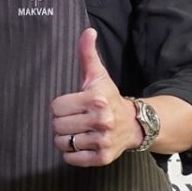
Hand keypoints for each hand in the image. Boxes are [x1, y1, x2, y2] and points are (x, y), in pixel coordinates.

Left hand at [50, 28, 135, 166]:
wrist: (135, 124)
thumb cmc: (109, 98)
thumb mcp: (98, 76)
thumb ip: (88, 54)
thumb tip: (88, 31)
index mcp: (96, 99)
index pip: (56, 107)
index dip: (61, 106)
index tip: (73, 105)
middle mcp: (101, 120)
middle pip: (57, 125)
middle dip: (62, 122)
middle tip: (76, 119)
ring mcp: (103, 140)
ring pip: (62, 143)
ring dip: (66, 139)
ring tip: (79, 131)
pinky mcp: (103, 157)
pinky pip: (71, 159)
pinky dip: (72, 154)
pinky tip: (82, 143)